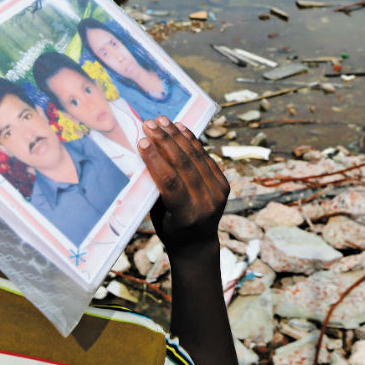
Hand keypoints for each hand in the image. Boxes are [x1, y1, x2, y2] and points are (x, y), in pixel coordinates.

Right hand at [138, 117, 228, 257]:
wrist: (197, 243)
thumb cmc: (169, 229)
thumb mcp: (158, 215)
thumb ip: (155, 188)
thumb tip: (144, 154)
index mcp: (186, 216)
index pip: (170, 182)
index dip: (155, 160)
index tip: (141, 141)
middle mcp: (206, 204)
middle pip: (184, 165)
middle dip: (164, 141)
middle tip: (149, 124)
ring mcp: (218, 193)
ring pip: (196, 157)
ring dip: (177, 135)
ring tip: (162, 120)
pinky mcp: (223, 184)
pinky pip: (205, 157)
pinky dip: (192, 140)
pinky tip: (179, 128)